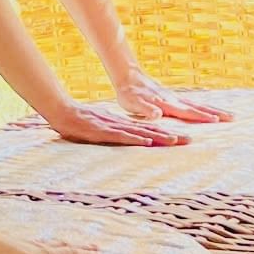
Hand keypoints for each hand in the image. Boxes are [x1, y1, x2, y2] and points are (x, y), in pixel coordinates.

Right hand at [46, 97, 195, 146]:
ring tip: (176, 141)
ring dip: (158, 137)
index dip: (167, 134)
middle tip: (190, 140)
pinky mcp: (103, 132)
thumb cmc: (82, 120)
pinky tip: (147, 142)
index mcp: (124, 125)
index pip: (149, 131)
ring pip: (140, 133)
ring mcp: (113, 128)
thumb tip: (129, 136)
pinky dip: (135, 139)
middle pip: (150, 132)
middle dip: (171, 136)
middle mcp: (122, 125)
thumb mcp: (103, 125)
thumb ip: (116, 131)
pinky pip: (122, 137)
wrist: (63, 112)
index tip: (183, 139)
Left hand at [112, 70, 232, 126]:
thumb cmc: (130, 93)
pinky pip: (194, 104)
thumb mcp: (134, 103)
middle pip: (200, 107)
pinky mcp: (174, 98)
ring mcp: (176, 98)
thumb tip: (157, 114)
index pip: (188, 112)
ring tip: (229, 115)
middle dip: (216, 112)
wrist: (129, 77)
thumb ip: (146, 109)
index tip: (217, 120)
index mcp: (168, 104)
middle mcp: (175, 100)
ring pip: (199, 104)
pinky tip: (210, 110)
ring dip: (214, 110)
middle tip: (234, 117)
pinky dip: (205, 107)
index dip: (202, 116)